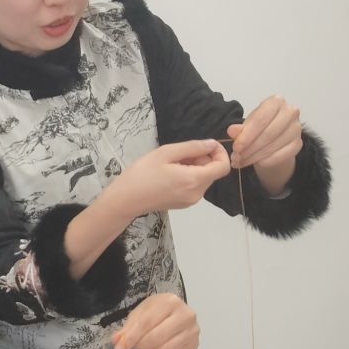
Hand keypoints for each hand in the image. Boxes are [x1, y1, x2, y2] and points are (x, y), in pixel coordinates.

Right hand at [105, 140, 230, 218]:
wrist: (125, 200)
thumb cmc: (142, 174)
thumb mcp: (165, 153)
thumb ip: (193, 147)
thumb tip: (212, 144)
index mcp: (194, 180)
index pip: (223, 167)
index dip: (220, 153)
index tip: (206, 145)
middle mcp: (197, 193)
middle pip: (213, 172)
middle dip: (204, 159)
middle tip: (181, 153)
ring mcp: (191, 201)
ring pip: (204, 178)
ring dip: (195, 166)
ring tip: (172, 163)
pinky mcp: (184, 204)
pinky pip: (195, 186)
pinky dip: (189, 176)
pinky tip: (170, 173)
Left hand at [111, 293, 198, 348]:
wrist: (176, 315)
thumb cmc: (155, 312)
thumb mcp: (139, 315)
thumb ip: (127, 329)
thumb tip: (115, 341)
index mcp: (170, 301)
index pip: (146, 323)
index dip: (130, 338)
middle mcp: (185, 314)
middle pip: (155, 337)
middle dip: (139, 345)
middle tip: (132, 346)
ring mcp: (192, 330)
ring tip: (145, 346)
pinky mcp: (194, 343)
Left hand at [227, 95, 302, 192]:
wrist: (274, 137)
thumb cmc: (259, 127)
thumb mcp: (247, 125)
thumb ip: (240, 128)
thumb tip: (232, 131)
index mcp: (276, 102)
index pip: (260, 120)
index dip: (246, 135)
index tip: (236, 147)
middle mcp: (290, 112)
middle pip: (267, 134)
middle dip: (249, 148)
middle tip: (236, 157)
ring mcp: (296, 128)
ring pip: (273, 146)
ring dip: (255, 157)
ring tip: (241, 161)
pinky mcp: (298, 143)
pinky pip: (282, 155)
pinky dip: (267, 161)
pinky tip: (257, 163)